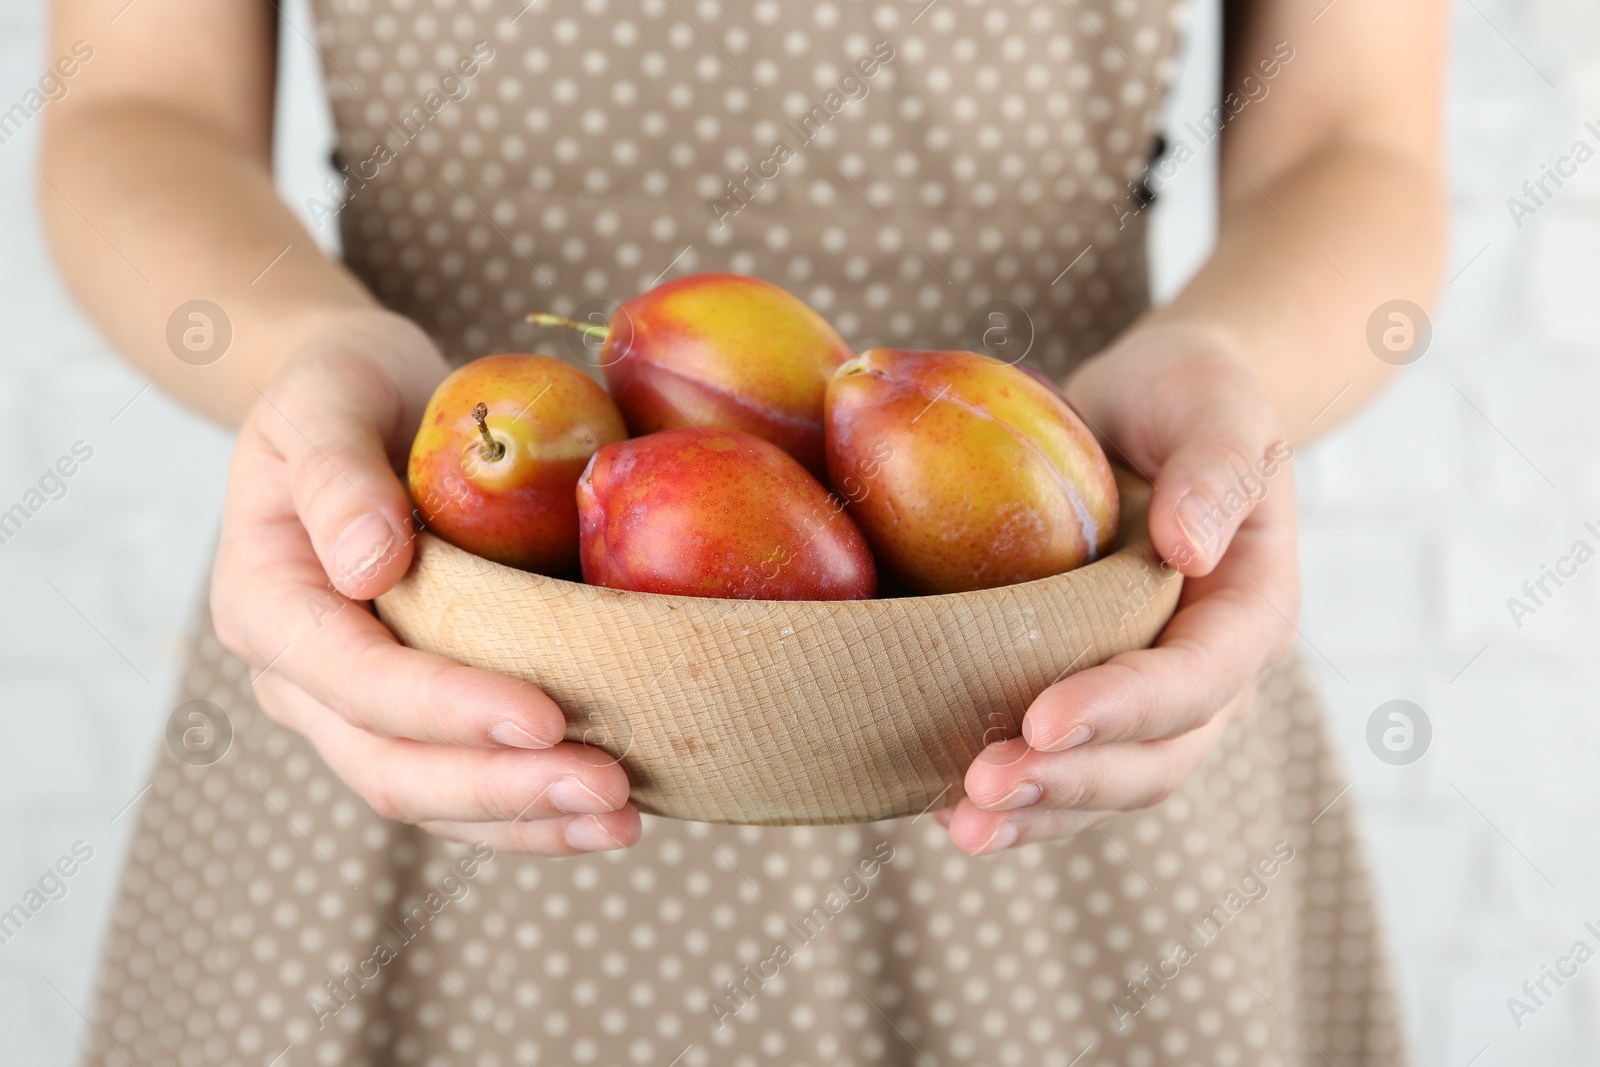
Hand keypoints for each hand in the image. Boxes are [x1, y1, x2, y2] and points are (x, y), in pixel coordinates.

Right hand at [210, 309, 639, 854]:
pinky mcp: (409, 713)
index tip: (545, 716)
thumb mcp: (326, 397)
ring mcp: (351, 706)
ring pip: (427, 797)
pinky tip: (602, 815)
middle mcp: (299, 675)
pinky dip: (529, 809)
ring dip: (526, 820)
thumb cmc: (344, 389)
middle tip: (610, 790)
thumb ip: (338, 476)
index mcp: (266, 600)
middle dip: (501, 789)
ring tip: (623, 821)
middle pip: (390, 765)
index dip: (445, 708)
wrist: (358, 404)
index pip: (354, 678)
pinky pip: (462, 780)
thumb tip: (371, 566)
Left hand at [939, 323, 1299, 853]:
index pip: (1196, 680)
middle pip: (1153, 759)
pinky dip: (1015, 795)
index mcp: (1251, 608)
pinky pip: (1061, 763)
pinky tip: (941, 806)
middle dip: (1069, 782)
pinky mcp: (1092, 692)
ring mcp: (1149, 694)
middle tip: (980, 790)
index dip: (1123, 707)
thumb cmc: (1189, 396)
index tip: (1042, 719)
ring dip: (1037, 813)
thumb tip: (1190, 548)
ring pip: (1106, 782)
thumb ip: (1215, 468)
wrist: (1152, 409)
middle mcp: (1208, 672)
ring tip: (960, 825)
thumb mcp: (1217, 404)